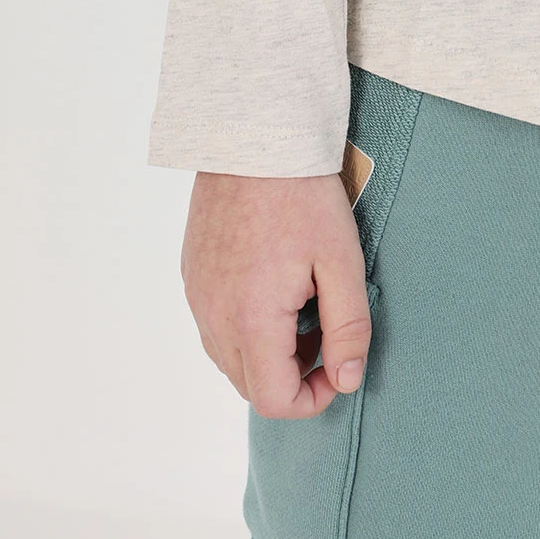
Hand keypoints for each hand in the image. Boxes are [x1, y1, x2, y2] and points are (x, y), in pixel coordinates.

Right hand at [181, 172, 370, 419]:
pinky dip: (246, 323)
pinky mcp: (191, 274)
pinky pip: (215, 324)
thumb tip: (346, 381)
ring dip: (268, 350)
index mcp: (250, 320)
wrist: (254, 137)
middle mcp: (212, 317)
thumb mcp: (341, 260)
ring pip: (230, 357)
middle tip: (326, 327)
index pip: (273, 401)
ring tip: (303, 300)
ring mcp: (197, 295)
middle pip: (250, 385)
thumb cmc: (303, 195)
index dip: (313, 399)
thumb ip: (348, 328)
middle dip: (293, 373)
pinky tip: (275, 280)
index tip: (339, 366)